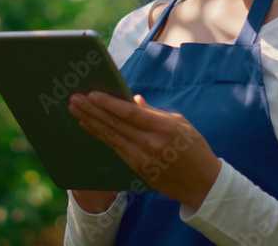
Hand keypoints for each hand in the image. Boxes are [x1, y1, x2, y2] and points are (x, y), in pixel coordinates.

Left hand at [68, 92, 221, 211]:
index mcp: (164, 127)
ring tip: (76, 111)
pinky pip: (115, 149)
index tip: (92, 94)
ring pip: (111, 137)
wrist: (203, 184)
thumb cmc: (194, 148)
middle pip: (116, 124)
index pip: (130, 113)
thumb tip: (133, 100)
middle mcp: (151, 143)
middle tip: (75, 100)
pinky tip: (90, 127)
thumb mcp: (181, 124)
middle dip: (93, 110)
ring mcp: (143, 158)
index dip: (109, 103)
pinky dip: (101, 137)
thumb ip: (154, 112)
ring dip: (91, 123)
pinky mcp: (138, 169)